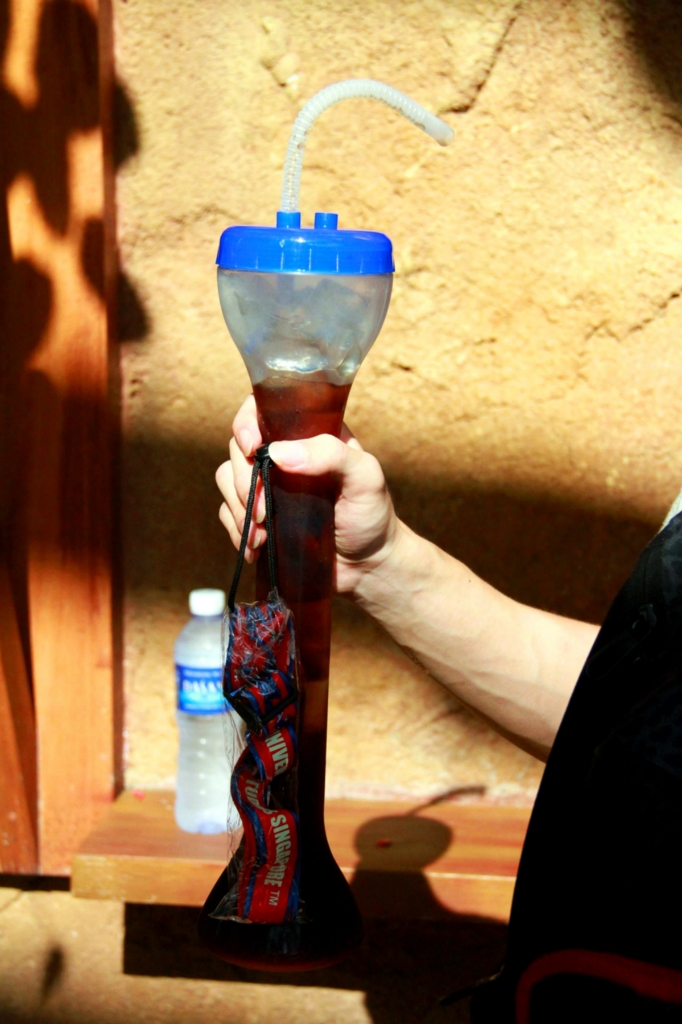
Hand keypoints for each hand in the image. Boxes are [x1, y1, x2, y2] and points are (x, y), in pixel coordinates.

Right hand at [216, 394, 399, 594]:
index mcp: (308, 435)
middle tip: (265, 512)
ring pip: (228, 479)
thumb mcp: (365, 477)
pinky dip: (236, 530)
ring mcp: (269, 486)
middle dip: (244, 480)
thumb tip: (277, 452)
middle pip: (238, 448)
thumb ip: (330, 455)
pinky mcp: (260, 517)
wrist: (368, 565)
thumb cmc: (372, 514)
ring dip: (238, 508)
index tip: (251, 448)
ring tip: (261, 534)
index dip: (246, 422)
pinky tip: (256, 547)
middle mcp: (285, 455)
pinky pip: (228, 512)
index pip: (263, 410)